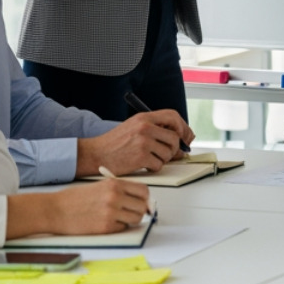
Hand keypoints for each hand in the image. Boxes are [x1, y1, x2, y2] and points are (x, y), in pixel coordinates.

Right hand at [43, 179, 150, 233]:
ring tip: (119, 217)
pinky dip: (119, 227)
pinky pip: (123, 228)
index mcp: (114, 184)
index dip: (144, 197)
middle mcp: (115, 197)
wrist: (56, 210)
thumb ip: (119, 190)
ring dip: (131, 219)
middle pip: (143, 206)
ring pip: (136, 218)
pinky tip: (107, 222)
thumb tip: (139, 199)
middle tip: (132, 212)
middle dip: (140, 210)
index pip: (143, 190)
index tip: (142, 201)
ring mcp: (111, 213)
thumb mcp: (99, 186)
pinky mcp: (105, 228)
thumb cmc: (75, 198)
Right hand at [78, 111, 193, 176]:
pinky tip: (144, 164)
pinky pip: (159, 165)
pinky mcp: (141, 157)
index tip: (187, 136)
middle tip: (169, 154)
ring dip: (163, 159)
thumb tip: (179, 142)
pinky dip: (154, 167)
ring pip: (168, 153)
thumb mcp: (134, 127)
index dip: (183, 127)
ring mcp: (143, 142)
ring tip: (151, 158)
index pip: (173, 116)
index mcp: (144, 117)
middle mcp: (145, 127)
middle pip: (174, 137)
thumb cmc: (114, 143)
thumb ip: (155, 130)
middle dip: (175, 149)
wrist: (96, 154)